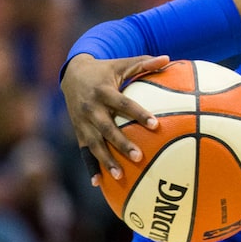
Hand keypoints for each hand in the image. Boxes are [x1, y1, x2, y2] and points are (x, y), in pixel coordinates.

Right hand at [61, 53, 169, 184]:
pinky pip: (84, 152)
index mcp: (103, 91)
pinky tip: (98, 183)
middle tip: (139, 156)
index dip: (139, 114)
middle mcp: (91, 108)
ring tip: (120, 176)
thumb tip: (168, 58)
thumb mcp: (123, 63)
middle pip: (107, 128)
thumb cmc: (106, 70)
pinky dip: (90, 166)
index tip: (156, 125)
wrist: (71, 74)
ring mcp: (82, 122)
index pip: (123, 104)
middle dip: (121, 143)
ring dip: (106, 160)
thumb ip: (145, 63)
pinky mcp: (78, 132)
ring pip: (94, 144)